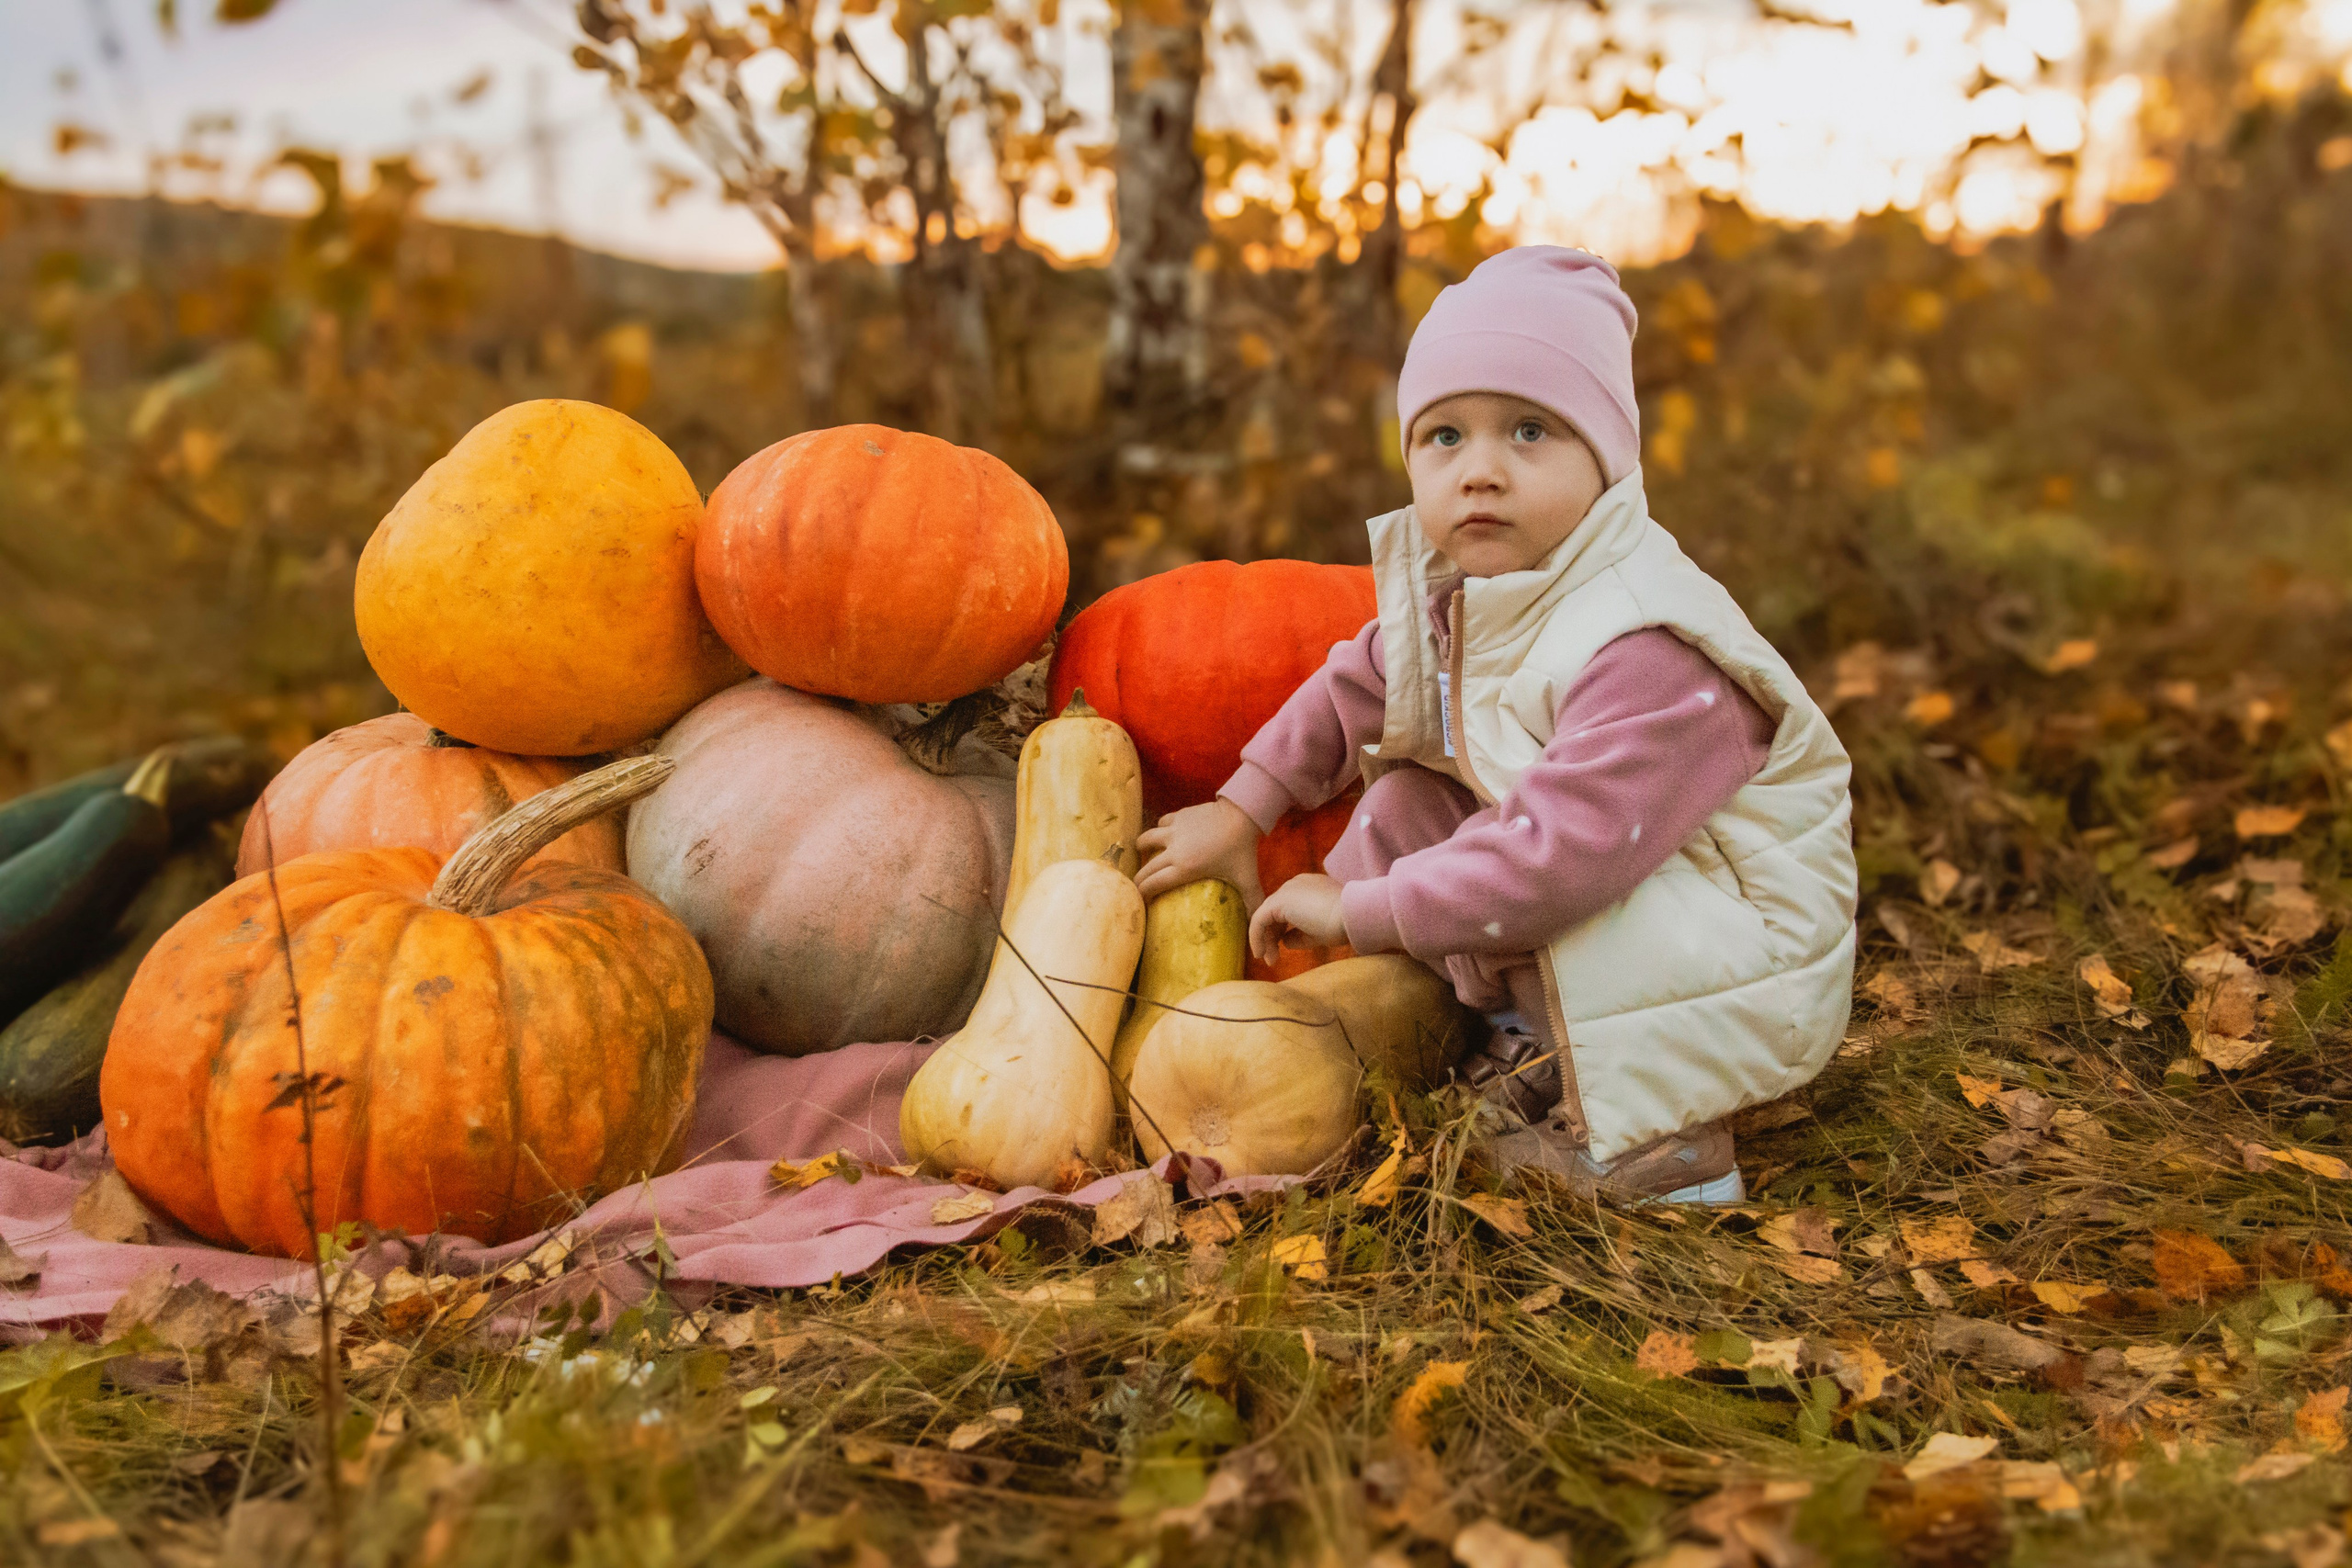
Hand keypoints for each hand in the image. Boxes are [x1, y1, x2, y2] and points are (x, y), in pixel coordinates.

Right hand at [1136, 799, 1265, 906]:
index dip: (1142, 894)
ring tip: (1144, 854)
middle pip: (1146, 868)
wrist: (1242, 814)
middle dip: (1138, 879)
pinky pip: (1161, 823)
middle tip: (1137, 886)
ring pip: (1146, 840)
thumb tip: (1256, 925)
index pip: (1153, 884)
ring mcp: (1174, 831)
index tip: (1140, 900)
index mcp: (1185, 868)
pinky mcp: (1178, 816)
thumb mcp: (1247, 879)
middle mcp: (1174, 850)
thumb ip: (1251, 903)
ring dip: (1143, 848)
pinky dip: (1160, 829)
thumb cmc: (1242, 849)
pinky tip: (1165, 834)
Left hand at [1248, 873, 1346, 966]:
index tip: (1281, 951)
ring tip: (1269, 960)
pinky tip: (1261, 953)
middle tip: (1272, 959)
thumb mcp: (1318, 933)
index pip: (1286, 909)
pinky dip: (1256, 936)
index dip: (1280, 931)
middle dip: (1270, 937)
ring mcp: (1287, 890)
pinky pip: (1259, 919)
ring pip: (1265, 915)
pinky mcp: (1279, 900)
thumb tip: (1284, 941)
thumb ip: (1299, 935)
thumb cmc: (1342, 925)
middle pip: (1273, 912)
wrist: (1353, 916)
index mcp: (1308, 888)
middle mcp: (1295, 885)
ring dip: (1264, 939)